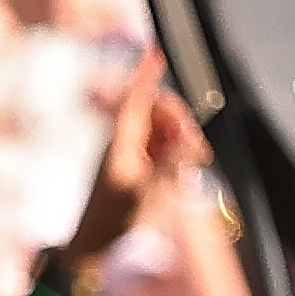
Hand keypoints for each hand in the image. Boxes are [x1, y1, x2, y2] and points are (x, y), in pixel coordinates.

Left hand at [46, 61, 205, 295]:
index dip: (147, 73)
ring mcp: (136, 153)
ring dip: (183, 149)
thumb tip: (190, 145)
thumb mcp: (143, 191)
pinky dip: (177, 162)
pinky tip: (181, 184)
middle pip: (163, 113)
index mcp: (122, 138)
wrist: (95, 243)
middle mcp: (129, 140)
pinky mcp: (143, 168)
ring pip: (168, 133)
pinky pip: (166, 153)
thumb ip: (168, 165)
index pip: (138, 97)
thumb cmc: (110, 217)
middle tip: (199, 154)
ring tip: (186, 179)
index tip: (157, 52)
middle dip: (183, 127)